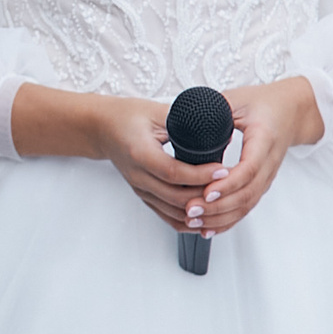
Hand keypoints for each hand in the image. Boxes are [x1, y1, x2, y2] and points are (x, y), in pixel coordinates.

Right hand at [90, 94, 216, 231]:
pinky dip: (187, 221)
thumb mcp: (156, 112)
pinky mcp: (144, 195)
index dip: (200, 174)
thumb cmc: (127, 117)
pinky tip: (204, 218)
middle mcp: (138, 176)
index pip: (173, 172)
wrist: (103, 129)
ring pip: (173, 211)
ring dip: (198, 212)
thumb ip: (183, 121)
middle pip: (176, 197)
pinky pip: (167, 215)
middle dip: (206, 196)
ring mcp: (140, 188)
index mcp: (140, 153)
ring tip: (222, 203)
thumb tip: (214, 124)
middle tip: (229, 186)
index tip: (223, 169)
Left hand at [188, 76, 323, 238]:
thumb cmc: (264, 102)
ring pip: (246, 205)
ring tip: (193, 220)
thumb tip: (187, 116)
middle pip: (247, 194)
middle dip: (217, 206)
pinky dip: (227, 220)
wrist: (291, 111)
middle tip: (190, 209)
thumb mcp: (238, 99)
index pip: (249, 169)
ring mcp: (267, 176)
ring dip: (219, 217)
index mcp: (264, 139)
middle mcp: (268, 162)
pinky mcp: (261, 184)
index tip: (206, 190)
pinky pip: (246, 207)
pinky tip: (208, 228)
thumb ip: (215, 108)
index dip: (228, 183)